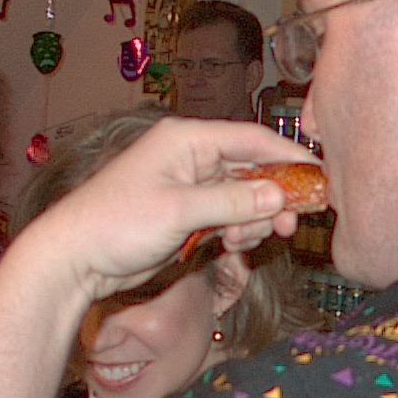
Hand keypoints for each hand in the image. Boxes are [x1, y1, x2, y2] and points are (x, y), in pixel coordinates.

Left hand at [30, 117, 316, 301]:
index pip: (252, 138)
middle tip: (292, 226)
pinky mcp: (187, 213)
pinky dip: (238, 228)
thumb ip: (233, 203)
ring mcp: (189, 185)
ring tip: (245, 241)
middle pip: (252, 168)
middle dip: (273, 197)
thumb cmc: (117, 224)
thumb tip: (281, 196)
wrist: (75, 259)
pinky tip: (235, 245)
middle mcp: (191, 156)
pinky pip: (227, 215)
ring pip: (243, 196)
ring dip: (255, 218)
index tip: (321, 179)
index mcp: (187, 139)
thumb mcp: (179, 212)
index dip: (289, 158)